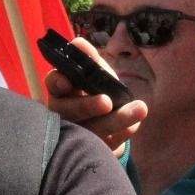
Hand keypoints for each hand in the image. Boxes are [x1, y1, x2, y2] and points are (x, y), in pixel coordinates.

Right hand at [43, 36, 147, 155]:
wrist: (111, 119)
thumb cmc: (98, 90)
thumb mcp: (96, 73)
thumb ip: (89, 58)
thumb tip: (78, 43)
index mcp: (61, 91)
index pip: (54, 84)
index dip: (58, 82)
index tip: (68, 81)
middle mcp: (62, 114)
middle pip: (69, 112)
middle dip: (87, 106)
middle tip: (107, 101)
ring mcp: (75, 136)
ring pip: (89, 132)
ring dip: (115, 121)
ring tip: (140, 109)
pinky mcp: (90, 151)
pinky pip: (104, 147)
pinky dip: (120, 136)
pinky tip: (133, 126)